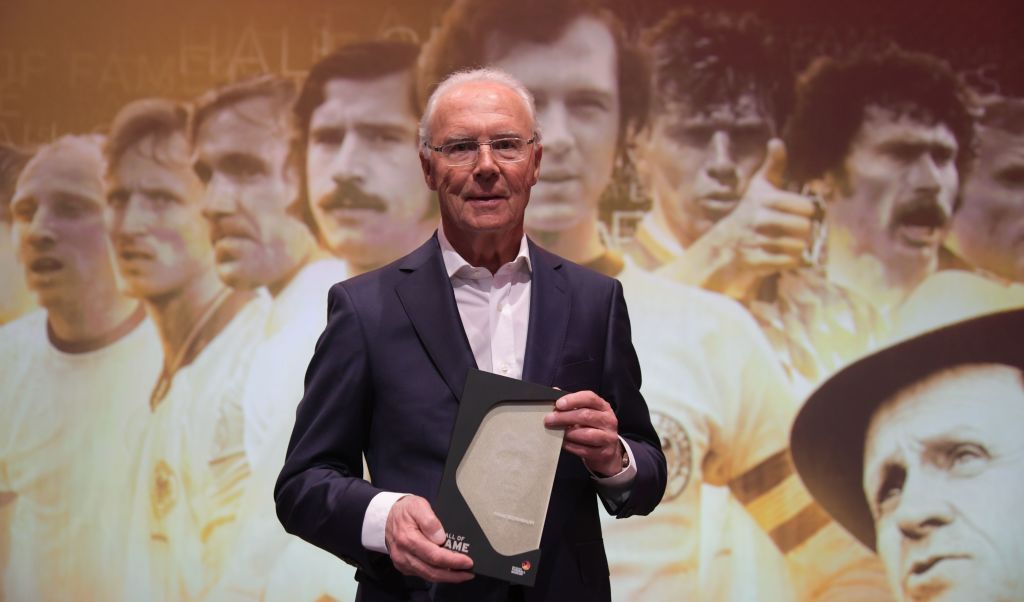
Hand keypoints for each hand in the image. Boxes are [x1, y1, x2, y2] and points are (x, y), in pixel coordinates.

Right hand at [384, 495, 473, 582]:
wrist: (386, 516)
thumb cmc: (404, 510)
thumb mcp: (418, 505)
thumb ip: (429, 521)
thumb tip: (441, 537)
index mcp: (408, 539)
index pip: (434, 556)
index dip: (453, 561)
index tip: (467, 562)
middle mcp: (403, 554)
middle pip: (431, 571)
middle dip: (453, 575)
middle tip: (468, 573)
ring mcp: (402, 562)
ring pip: (427, 576)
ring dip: (446, 577)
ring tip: (462, 574)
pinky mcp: (403, 566)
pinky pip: (421, 574)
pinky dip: (436, 575)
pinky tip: (447, 571)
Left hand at [543, 390, 622, 475]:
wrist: (607, 450)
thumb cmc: (592, 427)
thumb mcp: (586, 412)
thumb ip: (572, 403)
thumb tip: (554, 391)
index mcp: (603, 407)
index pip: (590, 398)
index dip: (573, 400)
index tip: (558, 404)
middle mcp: (608, 420)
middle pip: (586, 415)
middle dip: (564, 417)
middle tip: (548, 419)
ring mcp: (608, 437)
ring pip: (587, 434)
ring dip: (568, 432)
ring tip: (555, 431)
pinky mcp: (604, 453)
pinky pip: (585, 450)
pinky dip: (571, 446)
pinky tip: (562, 443)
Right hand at [675, 139, 817, 298]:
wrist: (723, 245)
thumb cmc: (750, 212)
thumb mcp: (759, 187)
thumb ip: (773, 166)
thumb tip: (776, 141)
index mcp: (764, 199)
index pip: (806, 207)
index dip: (806, 212)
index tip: (799, 213)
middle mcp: (758, 219)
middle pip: (804, 227)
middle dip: (804, 232)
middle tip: (795, 231)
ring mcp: (756, 241)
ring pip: (798, 246)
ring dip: (798, 247)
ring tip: (789, 243)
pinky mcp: (755, 261)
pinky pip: (788, 262)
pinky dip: (791, 261)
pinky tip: (784, 256)